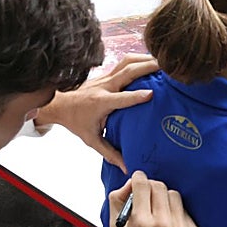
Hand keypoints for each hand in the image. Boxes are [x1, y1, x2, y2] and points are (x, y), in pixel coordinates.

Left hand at [34, 53, 158, 168]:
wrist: (59, 103)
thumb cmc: (75, 121)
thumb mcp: (91, 140)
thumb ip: (110, 153)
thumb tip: (127, 167)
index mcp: (101, 103)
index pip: (121, 98)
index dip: (136, 96)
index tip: (152, 94)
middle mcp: (104, 87)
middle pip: (127, 72)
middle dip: (147, 67)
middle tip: (167, 67)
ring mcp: (105, 77)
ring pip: (126, 62)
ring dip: (144, 59)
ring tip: (163, 60)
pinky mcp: (107, 74)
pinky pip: (124, 63)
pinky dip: (138, 60)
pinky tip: (151, 61)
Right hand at [110, 171, 200, 226]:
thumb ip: (118, 199)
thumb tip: (131, 183)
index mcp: (142, 222)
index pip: (142, 183)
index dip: (138, 179)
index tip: (138, 181)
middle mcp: (163, 224)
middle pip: (159, 186)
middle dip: (150, 188)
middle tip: (146, 198)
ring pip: (174, 195)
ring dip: (165, 200)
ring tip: (159, 213)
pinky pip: (186, 212)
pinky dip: (176, 214)